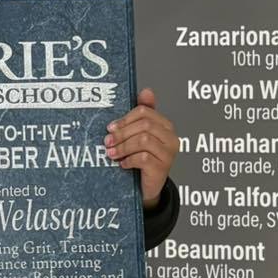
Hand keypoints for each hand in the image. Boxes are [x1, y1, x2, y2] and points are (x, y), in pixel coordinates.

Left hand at [104, 87, 179, 206]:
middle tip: (107, 142)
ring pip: (143, 140)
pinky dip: (129, 160)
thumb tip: (147, 90)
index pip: (145, 112)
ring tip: (112, 153)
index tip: (110, 127)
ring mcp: (169, 154)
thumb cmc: (141, 158)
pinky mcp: (163, 168)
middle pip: (144, 125)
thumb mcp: (138, 135)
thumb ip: (141, 115)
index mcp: (165, 125)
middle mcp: (171, 138)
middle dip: (122, 133)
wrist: (146, 186)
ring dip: (123, 146)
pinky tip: (123, 164)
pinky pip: (143, 158)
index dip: (125, 119)